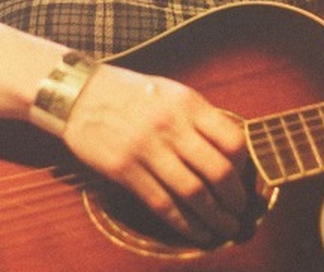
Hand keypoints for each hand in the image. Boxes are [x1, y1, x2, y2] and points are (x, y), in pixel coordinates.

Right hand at [59, 64, 248, 244]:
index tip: (243, 177)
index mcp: (187, 104)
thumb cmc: (130, 93)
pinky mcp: (125, 170)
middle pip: (217, 171)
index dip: (244, 165)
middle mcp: (171, 126)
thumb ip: (199, 117)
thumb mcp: (171, 91)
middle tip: (239, 210)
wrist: (79, 94)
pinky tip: (197, 232)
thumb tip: (230, 148)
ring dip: (215, 216)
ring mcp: (147, 149)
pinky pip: (162, 203)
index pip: (232, 140)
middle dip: (234, 198)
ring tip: (225, 227)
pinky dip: (184, 223)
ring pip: (193, 193)